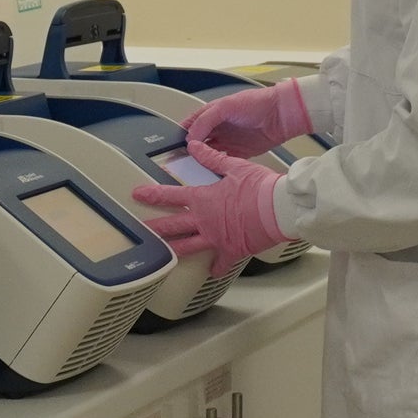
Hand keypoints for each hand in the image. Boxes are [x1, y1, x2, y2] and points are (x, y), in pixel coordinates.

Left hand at [127, 139, 285, 271]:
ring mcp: (216, 238)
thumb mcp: (235, 167)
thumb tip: (194, 146)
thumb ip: (211, 158)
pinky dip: (215, 268)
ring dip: (173, 250)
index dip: (152, 195)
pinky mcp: (231, 251)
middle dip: (155, 228)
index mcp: (204, 199)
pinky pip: (220, 263)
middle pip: (173, 226)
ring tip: (161, 254)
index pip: (171, 195)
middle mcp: (205, 221)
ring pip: (188, 247)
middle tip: (141, 231)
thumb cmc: (261, 187)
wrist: (280, 209)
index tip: (137, 194)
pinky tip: (211, 271)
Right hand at [182, 77, 313, 160]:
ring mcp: (228, 142)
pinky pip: (223, 162)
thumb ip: (206, 120)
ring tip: (193, 168)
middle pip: (197, 142)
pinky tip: (211, 171)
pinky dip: (217, 167)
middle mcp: (218, 128)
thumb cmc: (256, 103)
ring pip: (208, 153)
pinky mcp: (239, 153)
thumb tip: (190, 136)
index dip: (181, 134)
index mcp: (212, 114)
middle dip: (188, 150)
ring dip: (201, 160)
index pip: (190, 125)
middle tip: (180, 160)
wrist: (280, 115)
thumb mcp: (225, 106)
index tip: (172, 146)